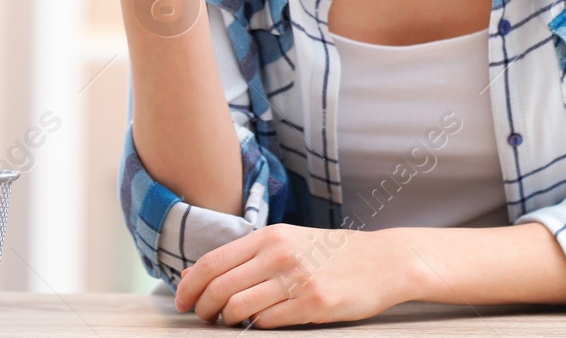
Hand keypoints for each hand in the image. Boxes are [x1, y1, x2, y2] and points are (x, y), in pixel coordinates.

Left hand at [172, 224, 417, 327]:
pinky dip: (256, 328)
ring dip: (227, 321)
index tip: (182, 301)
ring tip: (230, 323)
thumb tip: (204, 275)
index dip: (189, 286)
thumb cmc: (333, 253)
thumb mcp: (291, 241)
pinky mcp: (313, 303)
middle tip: (204, 318)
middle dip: (203, 308)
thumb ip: (252, 254)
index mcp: (270, 236)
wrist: (383, 261)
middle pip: (218, 288)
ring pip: (237, 308)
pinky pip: (267, 322)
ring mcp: (296, 279)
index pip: (212, 262)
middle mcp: (279, 254)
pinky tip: (260, 325)